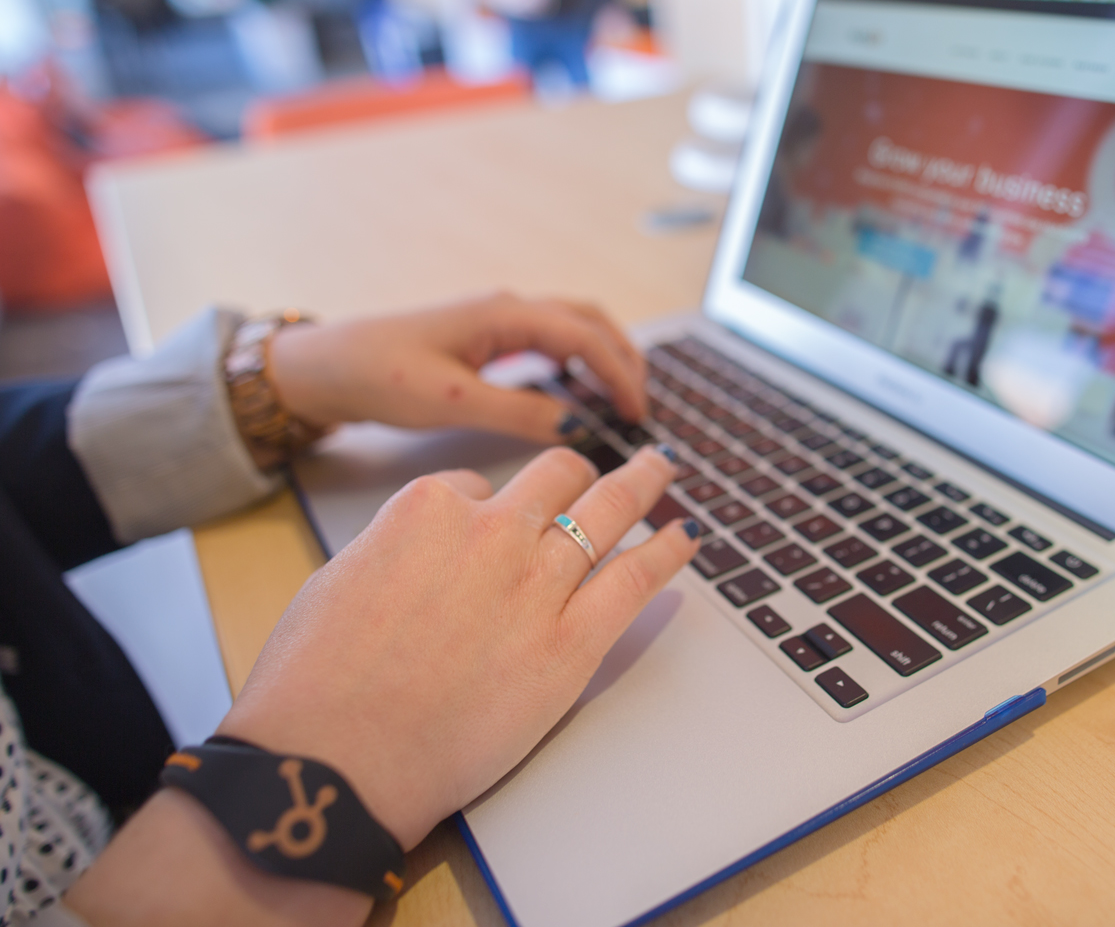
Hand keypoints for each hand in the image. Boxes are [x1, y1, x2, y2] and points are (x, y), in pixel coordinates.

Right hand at [216, 442, 698, 849]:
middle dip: (578, 471)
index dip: (487, 509)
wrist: (332, 761)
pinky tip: (685, 538)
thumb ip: (393, 551)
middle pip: (554, 478)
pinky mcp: (570, 643)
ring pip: (605, 510)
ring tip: (660, 471)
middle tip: (603, 469)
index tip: (494, 526)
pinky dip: (666, 554)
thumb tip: (419, 552)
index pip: (476, 488)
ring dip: (640, 485)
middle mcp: (489, 533)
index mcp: (426, 510)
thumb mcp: (336, 583)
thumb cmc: (314, 685)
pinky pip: (634, 580)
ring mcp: (536, 584)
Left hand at [266, 293, 646, 443]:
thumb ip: (517, 412)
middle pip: (589, 321)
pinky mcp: (485, 338)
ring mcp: (497, 320)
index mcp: (502, 315)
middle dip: (624, 359)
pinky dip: (577, 360)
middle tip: (642, 405)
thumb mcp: (451, 401)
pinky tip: (579, 390)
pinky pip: (548, 339)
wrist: (326, 367)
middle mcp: (506, 309)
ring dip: (604, 356)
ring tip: (623, 398)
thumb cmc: (379, 375)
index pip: (584, 336)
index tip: (637, 412)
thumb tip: (575, 425)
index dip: (619, 374)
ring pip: (572, 326)